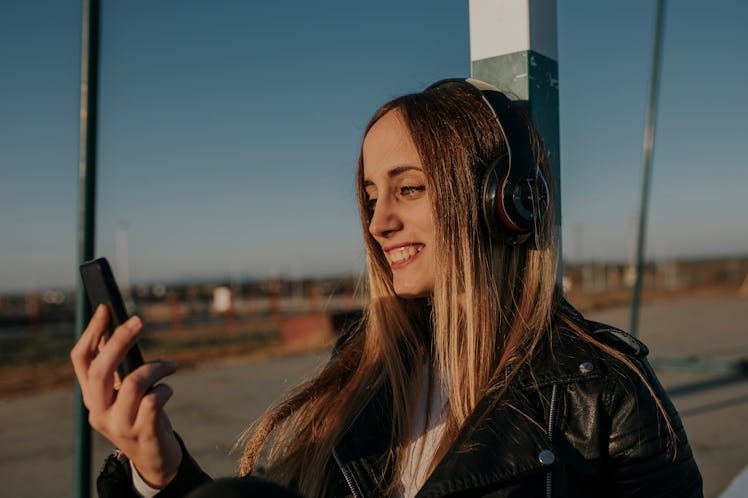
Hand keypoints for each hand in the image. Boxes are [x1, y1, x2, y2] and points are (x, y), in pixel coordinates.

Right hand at [70, 305, 182, 487]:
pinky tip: (169, 388)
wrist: (154, 458)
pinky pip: (153, 402)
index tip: (105, 308)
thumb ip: (118, 368)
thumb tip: (116, 329)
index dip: (91, 332)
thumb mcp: (124, 392)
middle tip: (140, 320)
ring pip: (132, 384)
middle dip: (120, 340)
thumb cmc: (141, 415)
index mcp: (91, 396)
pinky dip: (165, 389)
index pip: (81, 360)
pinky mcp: (143, 434)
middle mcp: (99, 411)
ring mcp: (119, 425)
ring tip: (171, 365)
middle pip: (101, 370)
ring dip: (155, 368)